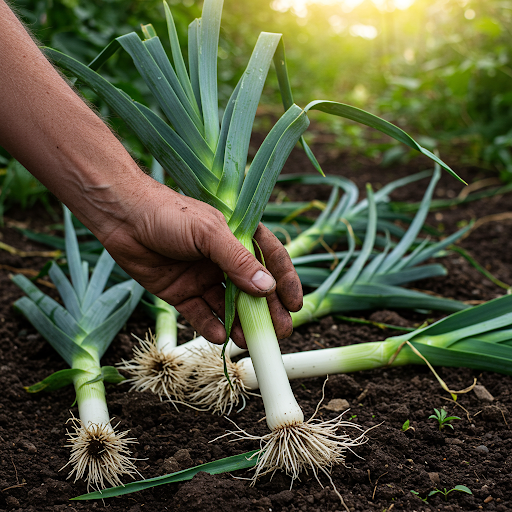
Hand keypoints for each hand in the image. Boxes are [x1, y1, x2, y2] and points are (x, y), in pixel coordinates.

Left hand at [99, 177, 302, 346]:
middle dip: (267, 311)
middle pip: (252, 289)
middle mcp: (223, 259)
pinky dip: (211, 326)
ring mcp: (203, 277)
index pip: (271, 259)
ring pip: (229, 306)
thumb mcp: (209, 233)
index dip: (285, 281)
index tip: (296, 305)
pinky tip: (220, 336)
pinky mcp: (182, 292)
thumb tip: (267, 288)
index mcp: (237, 237)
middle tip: (278, 333)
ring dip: (240, 323)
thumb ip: (238, 261)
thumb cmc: (169, 214)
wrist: (122, 217)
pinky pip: (201, 313)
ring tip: (249, 341)